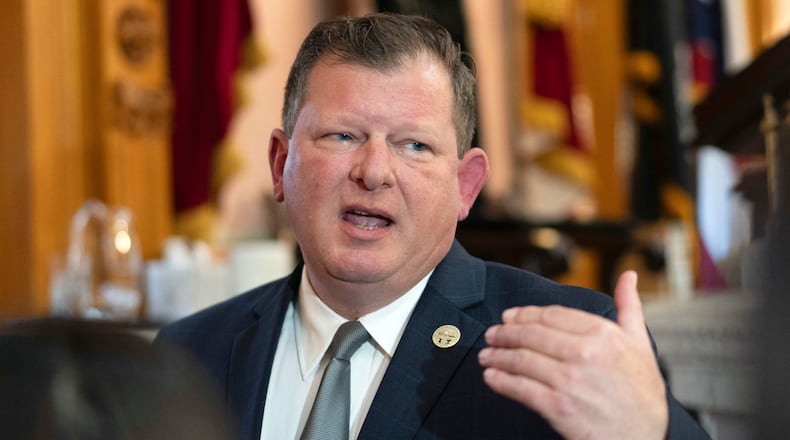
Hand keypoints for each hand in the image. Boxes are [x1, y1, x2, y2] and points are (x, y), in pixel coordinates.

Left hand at [478, 271, 667, 438]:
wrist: (645, 437)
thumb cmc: (643, 392)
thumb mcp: (641, 343)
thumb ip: (629, 306)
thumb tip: (628, 276)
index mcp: (602, 333)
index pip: (551, 315)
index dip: (524, 314)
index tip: (509, 317)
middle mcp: (584, 353)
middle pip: (531, 335)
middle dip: (505, 333)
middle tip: (491, 335)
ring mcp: (570, 380)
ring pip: (522, 360)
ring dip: (498, 356)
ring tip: (486, 355)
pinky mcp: (559, 407)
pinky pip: (521, 389)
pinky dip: (501, 381)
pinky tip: (491, 377)